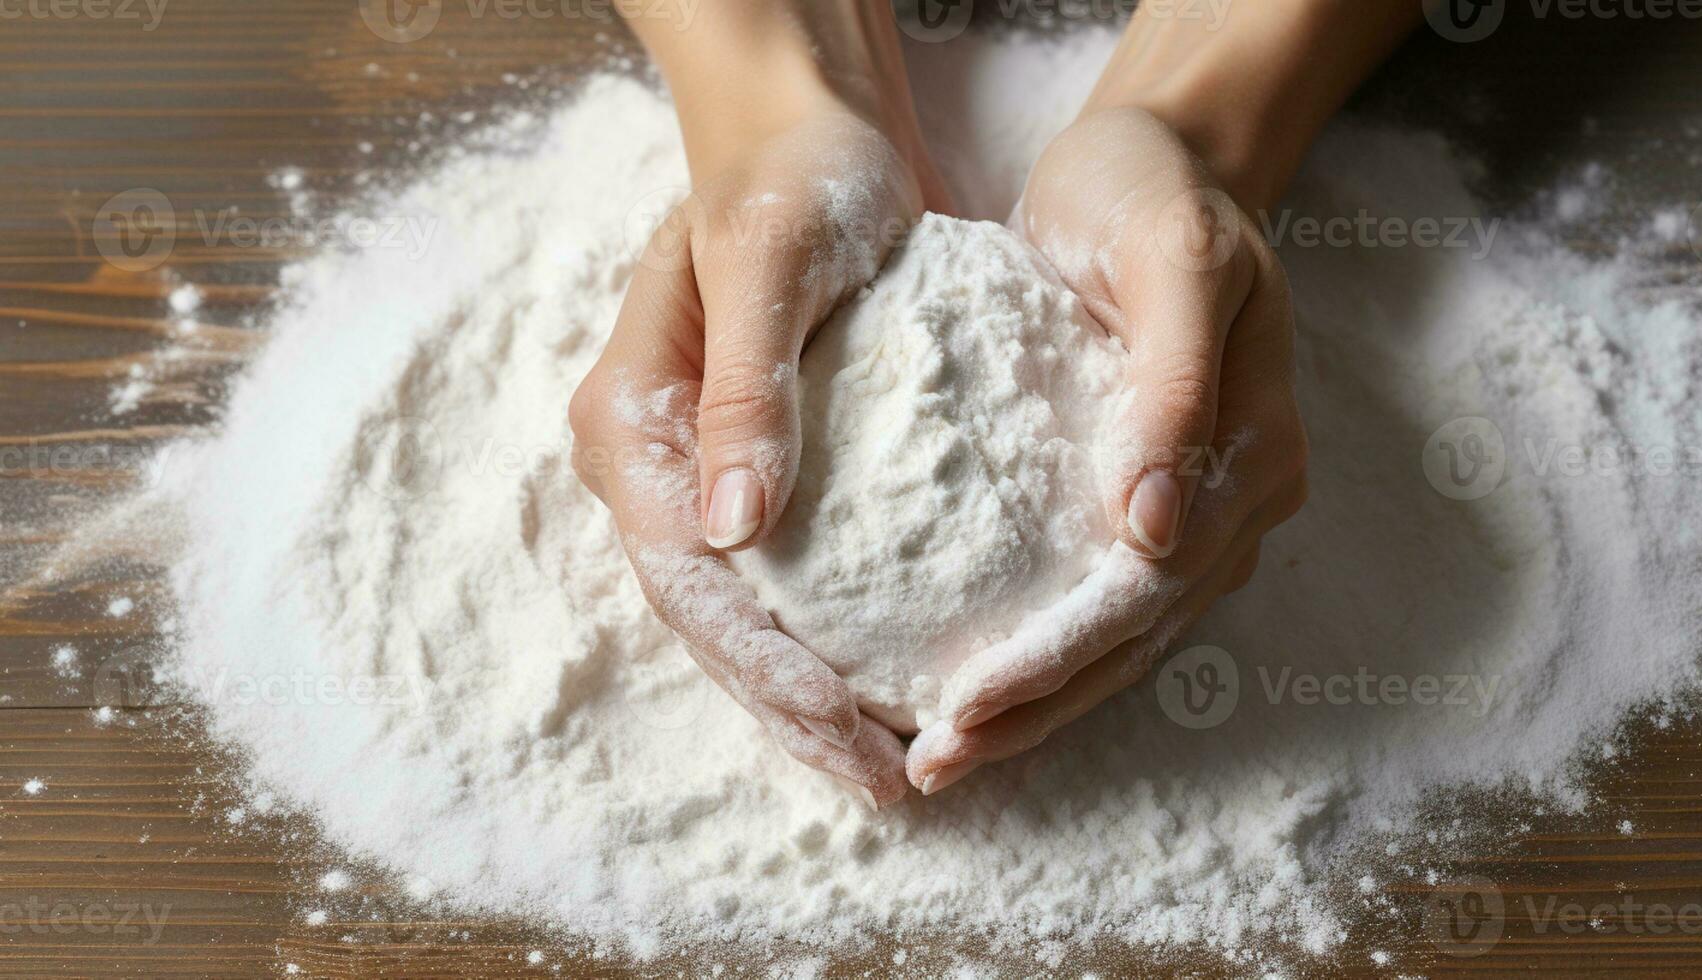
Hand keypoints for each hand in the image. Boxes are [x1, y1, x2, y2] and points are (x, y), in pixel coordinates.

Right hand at [570, 94, 949, 806]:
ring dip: (804, 697)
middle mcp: (648, 461)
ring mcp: (695, 472)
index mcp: (628, 421)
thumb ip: (744, 388)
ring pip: (739, 617)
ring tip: (884, 766)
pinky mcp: (753, 471)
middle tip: (879, 778)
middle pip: (708, 617)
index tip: (839, 715)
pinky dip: (826, 644)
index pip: (685, 572)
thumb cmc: (789, 179)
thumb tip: (732, 526)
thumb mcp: (769, 263)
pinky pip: (781, 583)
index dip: (760, 656)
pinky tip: (882, 690)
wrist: (805, 134)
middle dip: (786, 707)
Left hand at [906, 108, 1308, 794]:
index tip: (968, 704)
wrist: (1159, 161)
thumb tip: (1154, 531)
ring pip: (1122, 637)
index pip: (1148, 589)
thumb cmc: (1156, 196)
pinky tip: (976, 686)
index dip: (1061, 657)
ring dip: (1039, 702)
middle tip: (936, 760)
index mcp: (1255, 453)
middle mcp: (1237, 500)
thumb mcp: (1174, 260)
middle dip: (1038, 707)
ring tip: (945, 752)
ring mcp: (1200, 507)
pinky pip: (1099, 595)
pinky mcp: (1149, 497)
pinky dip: (1044, 649)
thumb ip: (1176, 387)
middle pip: (1135, 636)